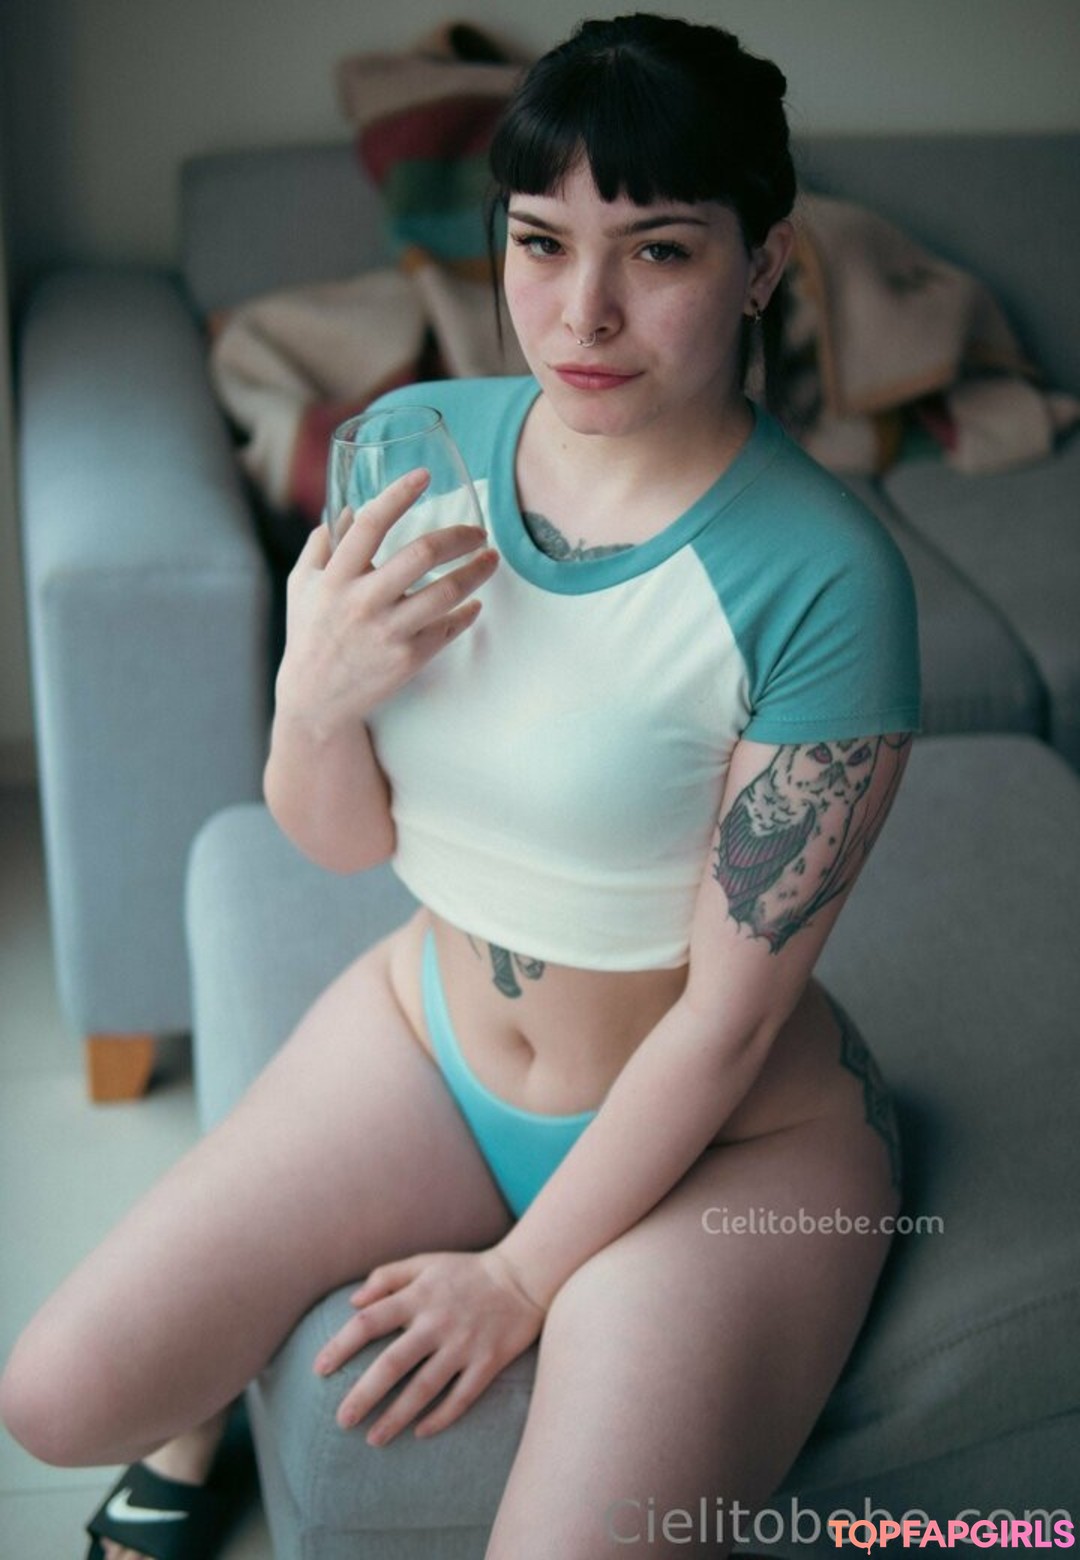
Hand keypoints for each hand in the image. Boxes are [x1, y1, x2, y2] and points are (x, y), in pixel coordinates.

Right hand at [275, 468, 497, 733]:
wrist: (316, 700)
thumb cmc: (309, 636)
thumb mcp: (301, 587)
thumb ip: (322, 547)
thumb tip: (346, 510)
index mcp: (335, 578)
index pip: (370, 525)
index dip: (399, 495)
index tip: (424, 477)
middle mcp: (363, 601)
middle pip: (422, 554)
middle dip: (459, 536)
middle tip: (478, 531)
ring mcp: (388, 632)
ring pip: (446, 592)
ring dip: (476, 571)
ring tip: (490, 560)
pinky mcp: (408, 659)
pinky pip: (449, 628)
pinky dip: (467, 612)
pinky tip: (474, 601)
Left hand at [312, 1248, 545, 1444]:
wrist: (525, 1276)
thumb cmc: (467, 1271)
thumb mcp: (426, 1262)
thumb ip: (387, 1276)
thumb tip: (352, 1302)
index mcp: (419, 1295)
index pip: (370, 1321)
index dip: (341, 1346)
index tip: (319, 1370)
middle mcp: (438, 1321)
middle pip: (393, 1363)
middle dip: (364, 1395)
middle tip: (342, 1420)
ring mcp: (464, 1345)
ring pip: (424, 1388)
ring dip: (396, 1416)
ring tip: (373, 1439)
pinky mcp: (489, 1362)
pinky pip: (461, 1397)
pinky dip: (440, 1418)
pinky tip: (420, 1433)